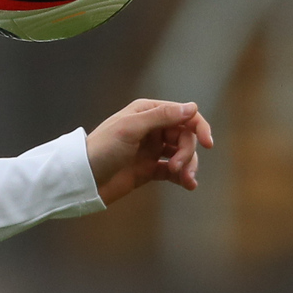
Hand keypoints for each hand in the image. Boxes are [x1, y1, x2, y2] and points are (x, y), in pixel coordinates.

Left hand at [85, 99, 212, 205]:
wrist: (84, 179)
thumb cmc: (102, 149)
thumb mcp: (130, 129)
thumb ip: (161, 117)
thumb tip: (192, 107)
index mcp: (146, 112)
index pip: (183, 114)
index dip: (199, 126)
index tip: (208, 143)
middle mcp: (151, 128)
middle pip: (185, 136)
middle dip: (188, 152)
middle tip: (177, 167)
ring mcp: (151, 149)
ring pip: (182, 154)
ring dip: (188, 166)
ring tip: (184, 179)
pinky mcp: (149, 169)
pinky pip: (174, 171)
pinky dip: (184, 177)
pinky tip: (189, 185)